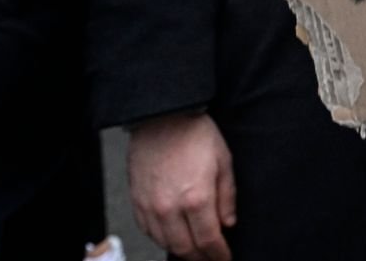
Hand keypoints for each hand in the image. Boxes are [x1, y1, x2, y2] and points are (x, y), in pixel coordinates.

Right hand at [127, 112, 236, 260]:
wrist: (162, 118)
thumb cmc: (195, 135)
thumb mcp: (224, 162)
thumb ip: (227, 197)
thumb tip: (228, 224)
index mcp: (196, 199)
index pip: (209, 240)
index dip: (218, 254)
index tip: (225, 258)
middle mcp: (170, 208)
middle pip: (186, 248)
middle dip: (201, 258)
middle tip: (212, 258)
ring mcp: (150, 207)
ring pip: (165, 243)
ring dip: (182, 250)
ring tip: (195, 251)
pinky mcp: (137, 203)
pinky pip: (148, 231)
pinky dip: (162, 239)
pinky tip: (173, 237)